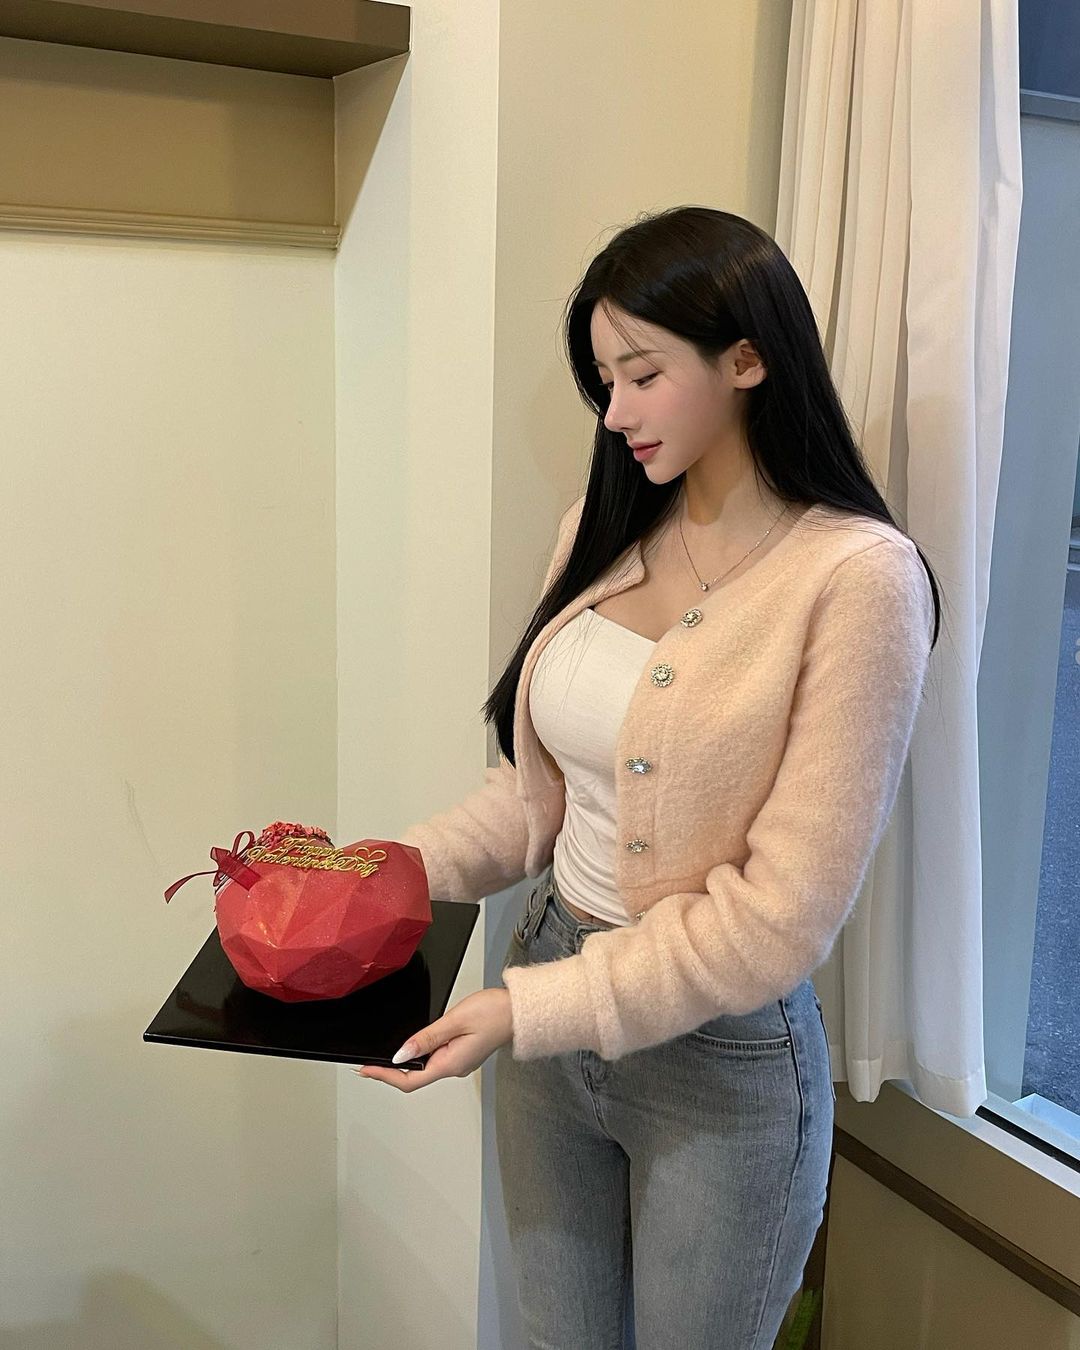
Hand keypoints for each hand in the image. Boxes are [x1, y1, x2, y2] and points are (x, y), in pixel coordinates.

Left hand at [352, 987, 512, 1092]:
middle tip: (369, 1062)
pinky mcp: (464, 1053)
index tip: (365, 1070)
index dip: (384, 1075)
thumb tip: (401, 1054)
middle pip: (415, 1076)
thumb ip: (426, 1037)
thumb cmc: (494, 1013)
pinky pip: (436, 1058)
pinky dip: (420, 1053)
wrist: (520, 1012)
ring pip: (425, 1067)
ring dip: (406, 1061)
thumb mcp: (454, 1020)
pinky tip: (414, 1044)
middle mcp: (455, 1068)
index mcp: (451, 1064)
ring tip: (386, 1052)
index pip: (409, 1079)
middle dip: (390, 1070)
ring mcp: (460, 1062)